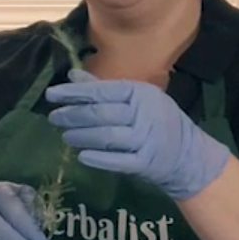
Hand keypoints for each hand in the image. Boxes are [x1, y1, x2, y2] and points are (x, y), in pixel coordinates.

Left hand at [45, 69, 230, 200]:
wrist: (187, 153)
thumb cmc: (156, 121)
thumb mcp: (135, 98)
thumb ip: (103, 88)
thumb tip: (72, 76)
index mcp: (139, 93)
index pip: (101, 91)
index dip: (74, 93)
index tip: (51, 95)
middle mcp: (144, 114)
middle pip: (101, 114)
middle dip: (73, 115)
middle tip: (54, 118)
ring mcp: (146, 139)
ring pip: (107, 137)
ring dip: (82, 136)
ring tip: (65, 136)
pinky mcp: (146, 163)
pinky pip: (119, 161)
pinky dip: (99, 159)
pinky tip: (82, 156)